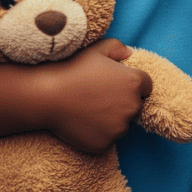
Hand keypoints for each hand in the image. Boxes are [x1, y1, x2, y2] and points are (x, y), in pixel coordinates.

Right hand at [40, 39, 152, 153]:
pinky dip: (98, 135)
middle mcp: (133, 106)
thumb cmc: (72, 70)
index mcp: (136, 82)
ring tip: (88, 110)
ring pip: (121, 125)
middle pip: (134, 107)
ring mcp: (120, 127)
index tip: (113, 86)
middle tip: (97, 98)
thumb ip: (118, 47)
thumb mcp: (97, 50)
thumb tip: (129, 54)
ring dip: (111, 121)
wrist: (46, 96)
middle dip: (121, 104)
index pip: (145, 87)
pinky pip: (106, 140)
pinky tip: (82, 123)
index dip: (130, 86)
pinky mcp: (106, 144)